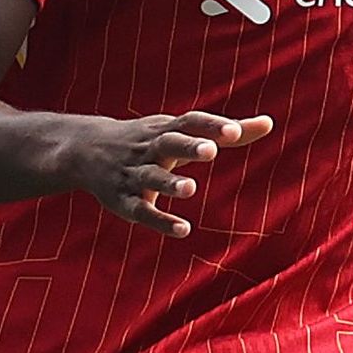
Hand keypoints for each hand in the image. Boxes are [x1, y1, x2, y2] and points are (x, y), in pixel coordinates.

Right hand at [62, 110, 272, 236]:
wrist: (83, 150)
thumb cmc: (147, 139)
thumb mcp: (181, 131)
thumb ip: (225, 130)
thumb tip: (269, 122)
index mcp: (166, 130)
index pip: (190, 123)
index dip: (211, 126)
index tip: (236, 132)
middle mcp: (149, 149)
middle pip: (168, 143)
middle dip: (188, 146)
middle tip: (211, 150)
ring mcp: (133, 174)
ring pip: (151, 177)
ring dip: (169, 182)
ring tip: (191, 188)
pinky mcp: (123, 201)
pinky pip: (141, 211)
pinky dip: (160, 220)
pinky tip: (183, 229)